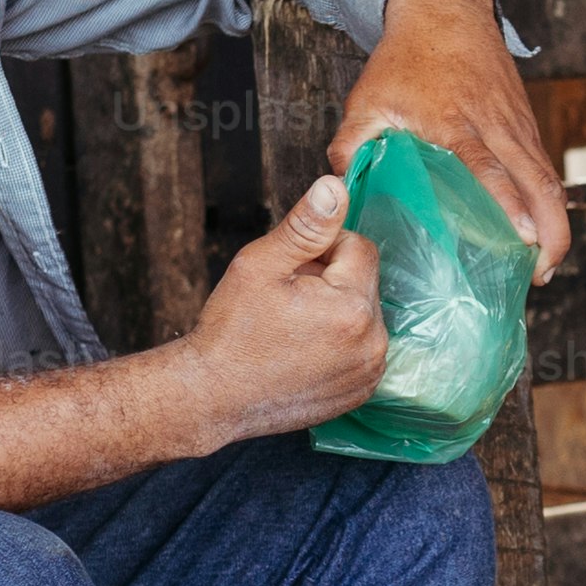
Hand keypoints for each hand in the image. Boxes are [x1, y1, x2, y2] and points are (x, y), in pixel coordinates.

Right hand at [184, 173, 389, 441]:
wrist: (211, 398)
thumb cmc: (230, 330)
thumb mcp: (260, 265)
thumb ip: (306, 225)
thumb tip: (335, 187)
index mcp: (352, 305)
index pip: (359, 247)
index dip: (322, 249)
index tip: (290, 270)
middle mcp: (373, 342)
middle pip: (363, 281)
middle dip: (329, 281)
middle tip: (285, 302)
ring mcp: (370, 371)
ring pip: (363, 314)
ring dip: (336, 311)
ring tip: (291, 328)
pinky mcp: (362, 391)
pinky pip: (361, 348)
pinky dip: (339, 343)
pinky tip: (302, 352)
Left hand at [331, 0, 572, 281]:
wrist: (445, 11)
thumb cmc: (406, 57)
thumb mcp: (368, 98)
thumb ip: (353, 144)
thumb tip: (340, 191)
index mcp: (455, 122)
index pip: (489, 167)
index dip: (508, 204)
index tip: (523, 238)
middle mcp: (496, 126)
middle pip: (537, 181)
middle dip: (550, 231)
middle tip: (542, 274)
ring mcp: (517, 125)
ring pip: (548, 178)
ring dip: (555, 223)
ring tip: (546, 264)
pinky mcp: (526, 125)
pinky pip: (544, 168)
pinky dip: (549, 202)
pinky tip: (541, 230)